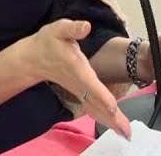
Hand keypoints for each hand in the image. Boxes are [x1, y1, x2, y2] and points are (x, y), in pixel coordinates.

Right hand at [20, 19, 132, 139]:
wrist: (33, 58)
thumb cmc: (48, 42)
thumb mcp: (59, 29)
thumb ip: (72, 28)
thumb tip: (85, 26)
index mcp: (77, 68)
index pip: (91, 84)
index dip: (102, 95)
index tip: (113, 107)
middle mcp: (79, 83)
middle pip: (96, 103)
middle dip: (111, 118)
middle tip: (127, 132)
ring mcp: (78, 91)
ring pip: (95, 109)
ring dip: (110, 122)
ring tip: (126, 134)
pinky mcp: (79, 94)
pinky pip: (93, 109)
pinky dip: (104, 119)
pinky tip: (115, 127)